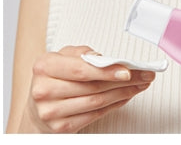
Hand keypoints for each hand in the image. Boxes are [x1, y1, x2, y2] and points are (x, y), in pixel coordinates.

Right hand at [21, 45, 154, 132]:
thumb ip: (84, 53)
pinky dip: (115, 104)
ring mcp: (51, 112)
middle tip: (144, 74)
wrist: (36, 105)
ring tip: (140, 84)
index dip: (107, 71)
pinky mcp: (61, 127)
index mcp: (45, 66)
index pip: (81, 70)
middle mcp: (45, 90)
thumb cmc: (53, 75)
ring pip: (97, 102)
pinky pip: (95, 114)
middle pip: (93, 87)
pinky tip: (126, 96)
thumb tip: (107, 60)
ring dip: (124, 93)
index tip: (127, 70)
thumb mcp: (63, 55)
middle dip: (125, 81)